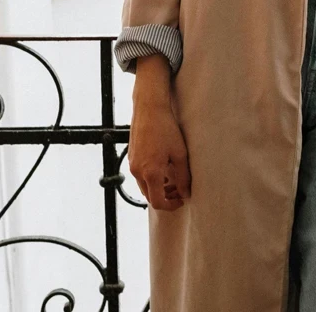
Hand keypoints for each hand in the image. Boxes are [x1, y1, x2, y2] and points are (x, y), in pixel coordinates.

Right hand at [128, 54, 191, 210]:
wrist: (149, 109)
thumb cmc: (166, 129)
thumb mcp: (180, 154)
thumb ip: (184, 177)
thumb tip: (186, 193)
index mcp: (150, 173)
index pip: (157, 202)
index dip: (170, 205)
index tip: (181, 200)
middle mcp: (137, 172)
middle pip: (149, 196)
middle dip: (165, 197)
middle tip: (180, 190)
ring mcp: (132, 165)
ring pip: (144, 186)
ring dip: (158, 188)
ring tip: (173, 178)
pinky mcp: (130, 157)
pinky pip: (140, 175)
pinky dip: (151, 178)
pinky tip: (163, 167)